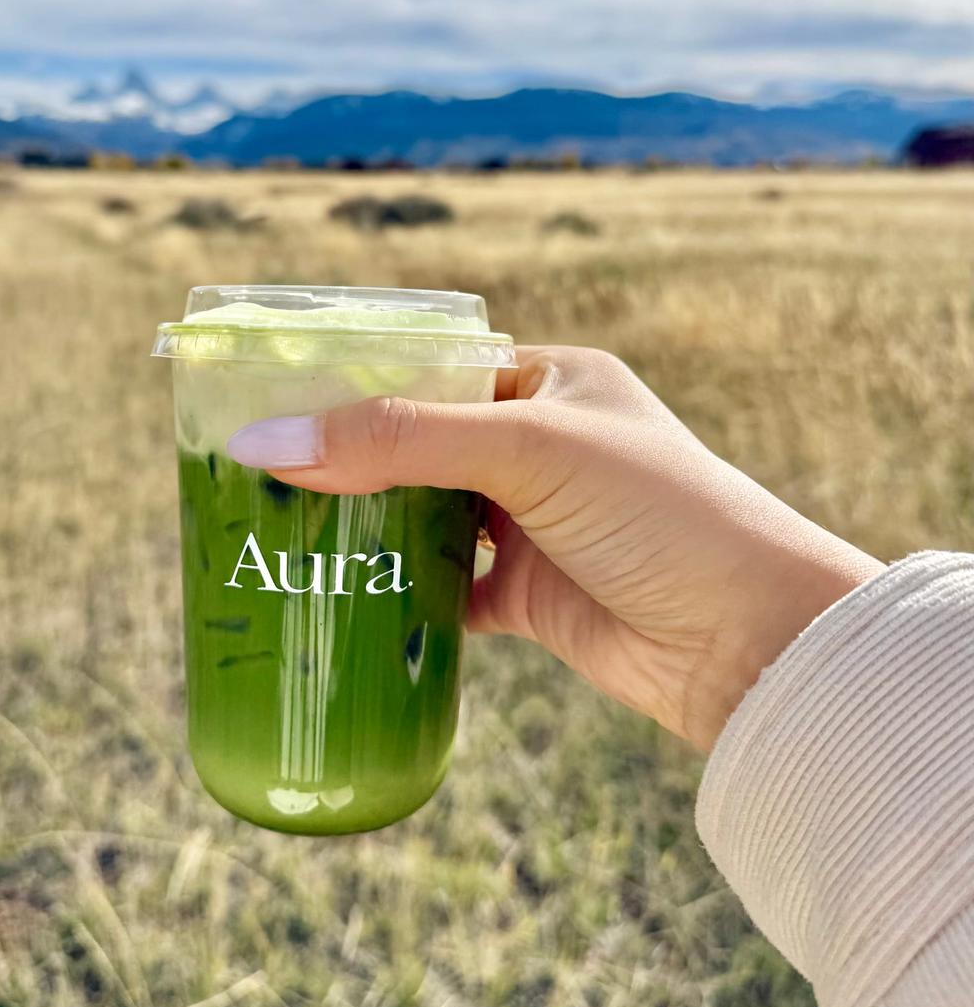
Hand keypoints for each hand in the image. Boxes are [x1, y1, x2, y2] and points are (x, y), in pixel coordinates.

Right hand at [226, 347, 882, 750]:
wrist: (752, 642)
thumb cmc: (661, 513)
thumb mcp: (528, 450)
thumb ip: (399, 440)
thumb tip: (266, 440)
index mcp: (548, 381)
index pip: (429, 364)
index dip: (352, 379)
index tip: (270, 396)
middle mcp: (538, 446)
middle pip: (414, 445)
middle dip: (343, 462)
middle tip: (254, 475)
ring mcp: (532, 524)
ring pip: (422, 519)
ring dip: (364, 531)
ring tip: (276, 533)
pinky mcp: (530, 598)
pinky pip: (444, 590)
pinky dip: (399, 597)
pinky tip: (342, 602)